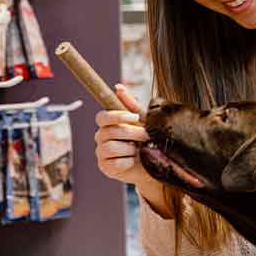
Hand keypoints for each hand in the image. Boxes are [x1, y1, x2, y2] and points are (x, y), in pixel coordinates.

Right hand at [93, 85, 172, 216]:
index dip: (116, 116)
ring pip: (111, 147)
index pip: (102, 117)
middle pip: (110, 132)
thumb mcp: (143, 121)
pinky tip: (134, 161)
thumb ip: (132, 105)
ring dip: (130, 148)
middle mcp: (101, 137)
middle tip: (146, 136)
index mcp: (107, 125)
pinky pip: (116, 163)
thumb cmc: (147, 141)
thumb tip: (118, 87)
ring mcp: (101, 153)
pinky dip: (129, 162)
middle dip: (132, 133)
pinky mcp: (106, 168)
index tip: (134, 117)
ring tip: (140, 150)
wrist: (154, 164)